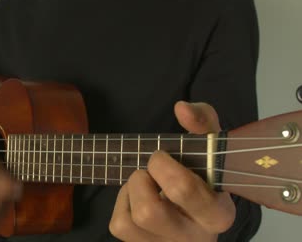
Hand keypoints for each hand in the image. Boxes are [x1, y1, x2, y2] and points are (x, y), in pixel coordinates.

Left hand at [109, 101, 235, 241]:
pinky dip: (123, 203)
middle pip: (149, 211)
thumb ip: (203, 123)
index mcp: (218, 213)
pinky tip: (137, 199)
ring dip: (133, 190)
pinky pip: (120, 224)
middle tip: (153, 169)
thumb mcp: (209, 148)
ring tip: (148, 184)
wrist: (194, 212)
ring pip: (133, 219)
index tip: (162, 156)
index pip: (182, 189)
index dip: (162, 165)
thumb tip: (182, 108)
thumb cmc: (201, 177)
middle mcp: (195, 238)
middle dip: (143, 179)